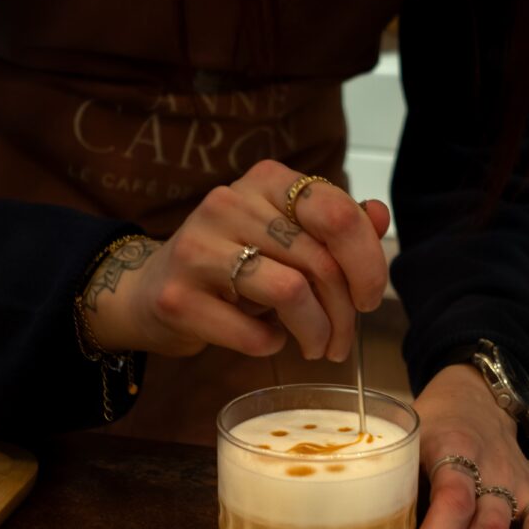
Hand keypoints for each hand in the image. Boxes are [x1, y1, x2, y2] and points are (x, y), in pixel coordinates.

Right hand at [83, 160, 389, 360]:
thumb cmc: (231, 263)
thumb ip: (334, 227)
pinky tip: (267, 340)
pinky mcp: (178, 297)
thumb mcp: (286, 238)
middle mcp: (229, 203)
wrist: (149, 290)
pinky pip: (252, 332)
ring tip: (316, 348)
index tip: (367, 299)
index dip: (366, 261)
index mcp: (265, 181)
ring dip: (316, 333)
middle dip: (344, 313)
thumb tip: (379, 216)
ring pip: (291, 292)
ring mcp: (198, 248)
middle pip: (319, 260)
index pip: (336, 212)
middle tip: (342, 341)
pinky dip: (272, 345)